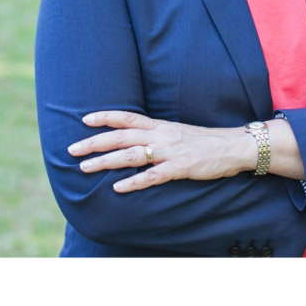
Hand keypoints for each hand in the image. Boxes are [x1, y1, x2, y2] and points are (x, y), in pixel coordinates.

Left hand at [67, 111, 254, 192]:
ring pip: (131, 156)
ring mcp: (170, 151)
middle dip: (94, 142)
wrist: (233, 146)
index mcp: (160, 125)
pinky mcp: (180, 167)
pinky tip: (118, 188)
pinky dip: (133, 182)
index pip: (127, 117)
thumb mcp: (178, 132)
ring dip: (105, 162)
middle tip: (72, 150)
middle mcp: (162, 135)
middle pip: (121, 137)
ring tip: (84, 168)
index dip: (105, 117)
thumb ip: (157, 135)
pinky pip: (152, 176)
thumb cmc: (205, 141)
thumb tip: (135, 140)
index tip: (84, 119)